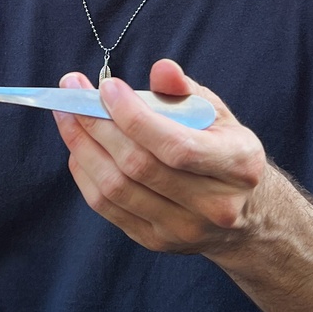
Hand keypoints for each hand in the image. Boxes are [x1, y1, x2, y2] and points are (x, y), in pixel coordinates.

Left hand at [53, 59, 268, 258]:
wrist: (245, 215)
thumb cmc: (225, 151)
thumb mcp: (219, 114)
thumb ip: (187, 90)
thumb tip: (161, 69)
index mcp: (237, 165)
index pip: (176, 146)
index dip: (135, 117)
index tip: (106, 87)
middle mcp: (214, 205)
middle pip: (139, 167)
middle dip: (97, 124)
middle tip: (72, 91)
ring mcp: (183, 230)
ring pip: (116, 189)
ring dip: (82, 147)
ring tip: (67, 114)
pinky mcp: (157, 242)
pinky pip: (108, 207)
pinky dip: (85, 173)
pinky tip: (78, 146)